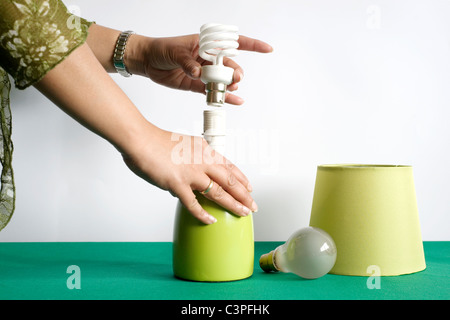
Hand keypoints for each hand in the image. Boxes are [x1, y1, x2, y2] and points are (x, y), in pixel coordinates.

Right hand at [122, 127, 256, 223]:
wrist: (140, 139)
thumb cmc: (156, 142)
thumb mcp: (182, 145)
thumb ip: (190, 160)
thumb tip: (191, 179)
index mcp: (204, 149)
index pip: (229, 166)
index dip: (241, 179)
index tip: (249, 188)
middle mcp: (202, 160)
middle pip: (230, 181)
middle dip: (244, 195)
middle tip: (252, 206)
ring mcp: (191, 173)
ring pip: (219, 192)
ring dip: (232, 205)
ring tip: (242, 213)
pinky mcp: (178, 184)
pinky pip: (194, 204)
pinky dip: (203, 214)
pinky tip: (211, 220)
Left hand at [126, 33, 272, 104]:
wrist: (147, 61)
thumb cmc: (161, 49)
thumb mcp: (175, 52)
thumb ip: (188, 63)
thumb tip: (198, 73)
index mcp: (206, 44)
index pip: (233, 43)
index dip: (252, 45)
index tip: (267, 49)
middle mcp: (208, 58)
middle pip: (229, 65)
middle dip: (235, 72)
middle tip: (235, 79)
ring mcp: (203, 72)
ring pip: (222, 80)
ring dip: (229, 85)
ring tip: (230, 89)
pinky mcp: (196, 85)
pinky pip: (213, 91)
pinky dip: (223, 97)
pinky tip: (235, 101)